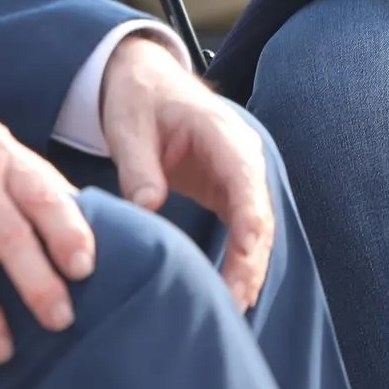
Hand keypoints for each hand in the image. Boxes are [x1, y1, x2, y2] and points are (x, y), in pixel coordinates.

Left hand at [99, 35, 274, 312]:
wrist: (142, 77)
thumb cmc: (138, 97)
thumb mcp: (129, 127)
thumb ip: (140, 167)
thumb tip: (149, 207)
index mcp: (224, 135)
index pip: (248, 187)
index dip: (248, 234)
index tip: (240, 271)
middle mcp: (242, 157)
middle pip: (259, 217)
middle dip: (251, 264)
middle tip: (234, 307)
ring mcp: (238, 175)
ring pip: (256, 228)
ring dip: (248, 268)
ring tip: (233, 310)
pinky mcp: (227, 190)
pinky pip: (242, 230)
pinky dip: (239, 260)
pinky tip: (230, 293)